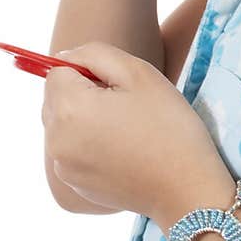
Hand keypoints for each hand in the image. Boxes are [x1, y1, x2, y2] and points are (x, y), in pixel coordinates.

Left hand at [42, 41, 233, 220]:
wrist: (185, 186)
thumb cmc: (167, 123)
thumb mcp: (137, 72)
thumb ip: (93, 54)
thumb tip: (63, 59)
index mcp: (69, 109)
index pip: (56, 71)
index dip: (86, 70)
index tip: (116, 85)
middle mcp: (56, 140)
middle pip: (55, 98)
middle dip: (80, 93)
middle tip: (124, 105)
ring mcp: (62, 168)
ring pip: (62, 125)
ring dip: (82, 119)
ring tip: (124, 128)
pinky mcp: (73, 186)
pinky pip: (70, 151)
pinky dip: (88, 144)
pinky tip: (121, 150)